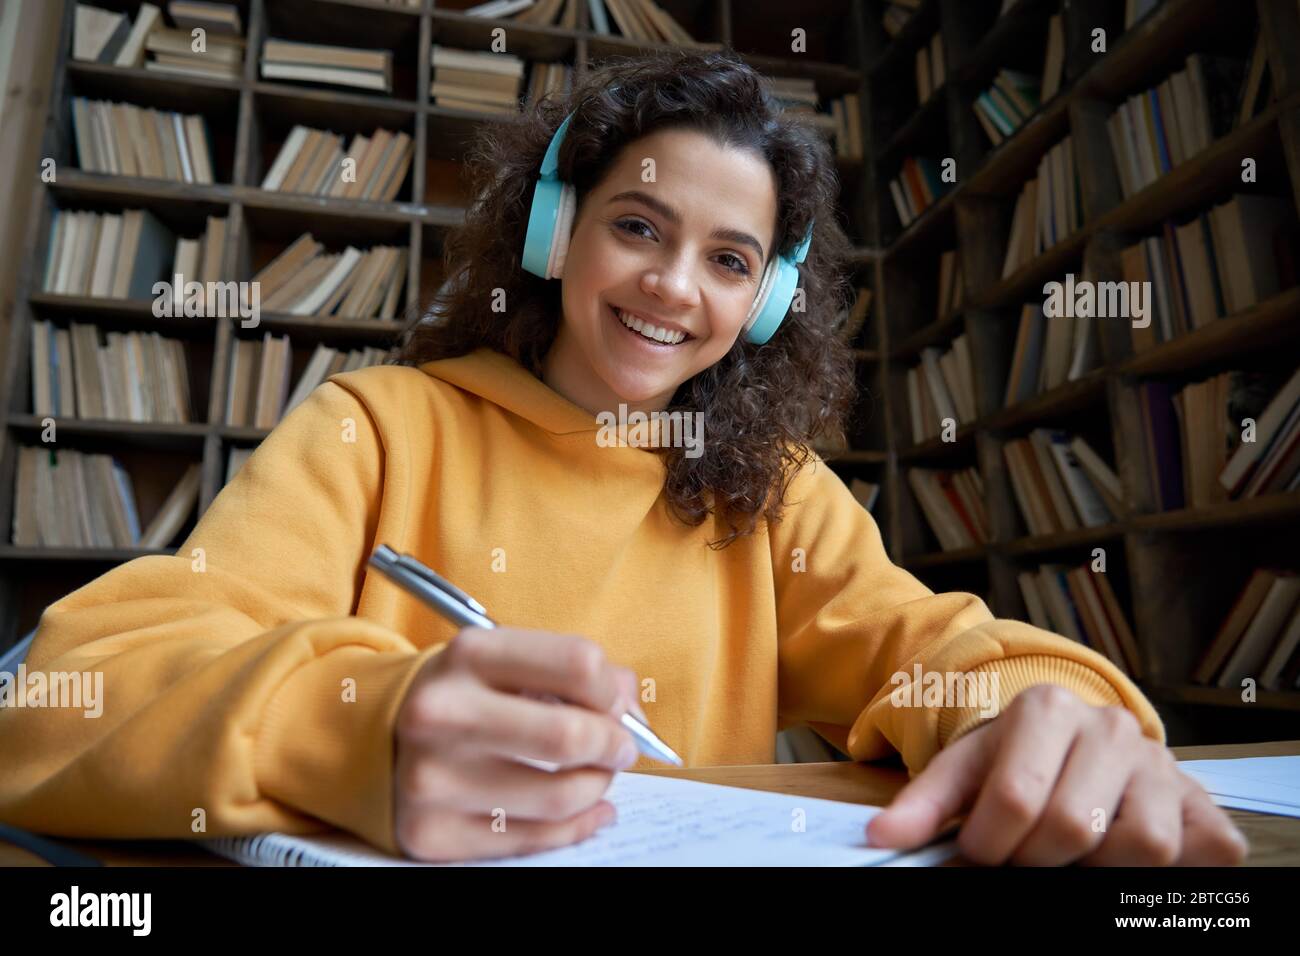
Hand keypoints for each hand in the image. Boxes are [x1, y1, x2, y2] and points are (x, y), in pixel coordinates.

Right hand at [393, 627, 643, 861]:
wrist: (372, 735)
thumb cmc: (465, 694)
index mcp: (468, 655)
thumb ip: (576, 673)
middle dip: (614, 745)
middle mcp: (441, 714)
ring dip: (596, 787)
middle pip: (569, 735)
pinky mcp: (433, 833)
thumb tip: (630, 712)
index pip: (578, 664)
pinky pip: (533, 840)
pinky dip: (578, 826)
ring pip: (559, 796)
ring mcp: (432, 779)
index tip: (615, 703)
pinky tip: (590, 810)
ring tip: (595, 776)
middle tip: (620, 749)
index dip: (613, 689)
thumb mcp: (506, 661)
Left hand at [866, 684, 1249, 865]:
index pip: (1016, 798)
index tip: (980, 854)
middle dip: (1036, 860)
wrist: (1080, 745)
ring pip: (1141, 845)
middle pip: (1075, 826)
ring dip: (1097, 868)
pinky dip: (1161, 871)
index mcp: (1046, 708)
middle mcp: (1111, 727)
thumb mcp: (965, 770)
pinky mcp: (1201, 801)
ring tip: (1070, 855)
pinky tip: (1121, 856)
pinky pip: (1199, 854)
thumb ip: (925, 805)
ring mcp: (1161, 763)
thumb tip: (882, 838)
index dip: (991, 846)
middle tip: (1023, 858)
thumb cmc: (1015, 760)